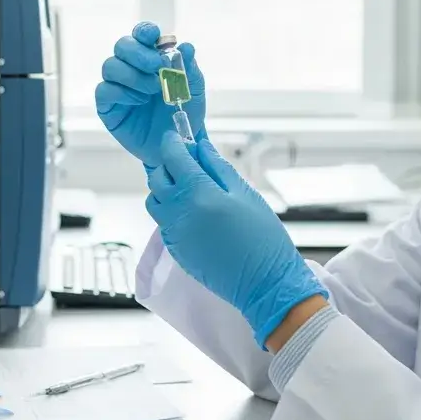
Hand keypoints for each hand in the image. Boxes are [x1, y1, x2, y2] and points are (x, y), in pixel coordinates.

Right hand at [95, 22, 206, 167]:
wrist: (178, 144)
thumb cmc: (184, 112)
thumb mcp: (194, 90)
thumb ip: (190, 68)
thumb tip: (186, 47)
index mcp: (151, 57)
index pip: (141, 35)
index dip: (145, 31)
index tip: (154, 36)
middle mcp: (131, 68)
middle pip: (122, 46)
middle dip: (139, 53)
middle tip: (157, 66)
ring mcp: (117, 86)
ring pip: (111, 66)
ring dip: (133, 75)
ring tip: (153, 90)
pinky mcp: (108, 106)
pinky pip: (104, 90)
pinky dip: (122, 92)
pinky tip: (139, 101)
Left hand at [146, 132, 327, 346]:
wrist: (265, 283)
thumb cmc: (263, 237)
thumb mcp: (246, 194)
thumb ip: (219, 167)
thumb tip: (200, 147)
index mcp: (198, 194)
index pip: (173, 158)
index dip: (172, 143)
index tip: (176, 136)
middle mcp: (178, 213)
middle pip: (157, 178)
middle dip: (166, 164)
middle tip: (185, 160)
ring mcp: (173, 234)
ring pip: (156, 201)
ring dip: (165, 188)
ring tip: (189, 186)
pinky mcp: (175, 250)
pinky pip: (163, 221)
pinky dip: (170, 209)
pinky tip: (193, 211)